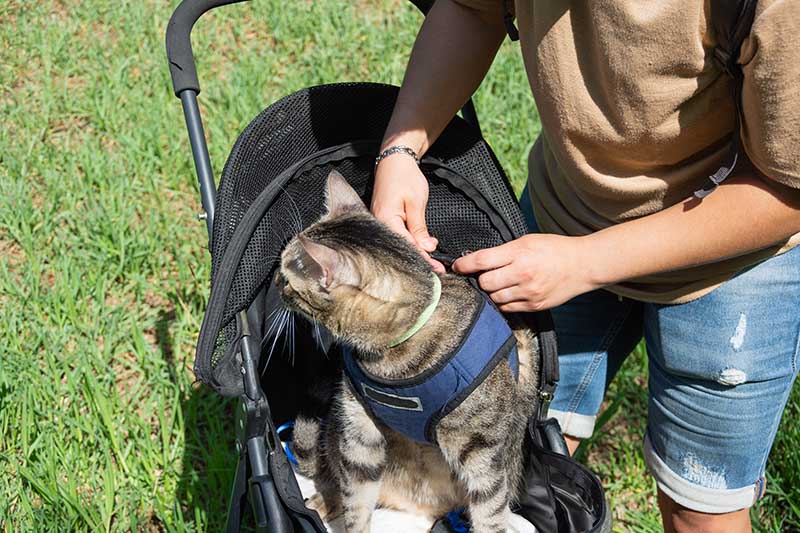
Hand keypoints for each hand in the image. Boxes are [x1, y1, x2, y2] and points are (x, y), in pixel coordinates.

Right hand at [371, 154, 444, 271]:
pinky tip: (421, 249)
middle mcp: (379, 224)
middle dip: (420, 259)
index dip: (422, 259)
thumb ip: (419, 228)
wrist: (394, 160)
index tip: (436, 269)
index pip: (406, 245)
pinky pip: (396, 236)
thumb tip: (427, 248)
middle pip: (401, 248)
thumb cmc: (404, 177)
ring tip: (432, 264)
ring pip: (399, 243)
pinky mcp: (383, 220)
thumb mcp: (416, 202)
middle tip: (437, 271)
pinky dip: (409, 242)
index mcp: (385, 220)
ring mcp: (379, 222)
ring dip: (415, 252)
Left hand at [452, 234, 600, 310]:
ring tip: (497, 284)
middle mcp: (522, 274)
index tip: (457, 266)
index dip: (464, 265)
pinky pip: (507, 308)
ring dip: (491, 292)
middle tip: (483, 275)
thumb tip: (479, 261)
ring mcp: (529, 292)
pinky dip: (503, 302)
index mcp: (519, 253)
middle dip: (479, 280)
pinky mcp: (534, 306)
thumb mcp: (527, 240)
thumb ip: (503, 251)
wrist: (583, 265)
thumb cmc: (554, 248)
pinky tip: (508, 293)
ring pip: (494, 298)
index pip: (481, 261)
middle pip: (484, 283)